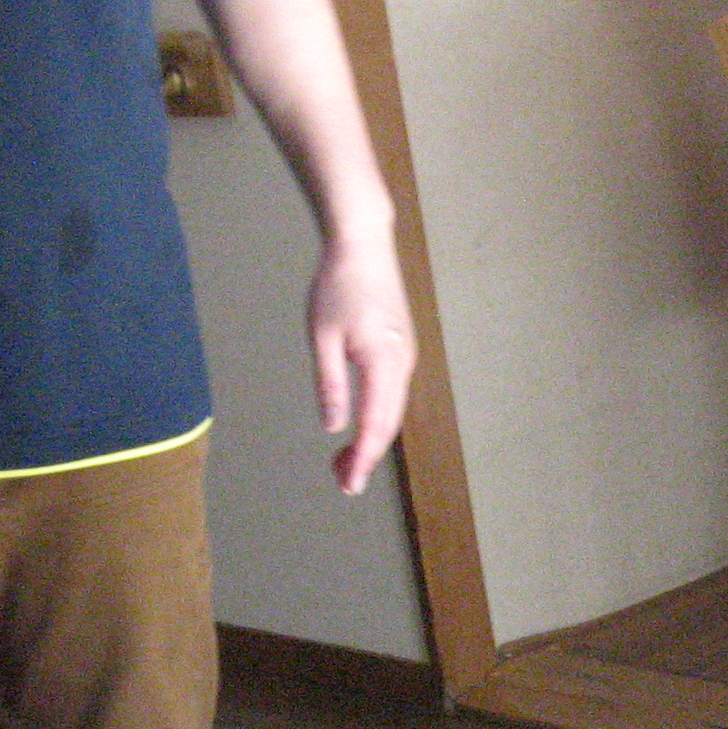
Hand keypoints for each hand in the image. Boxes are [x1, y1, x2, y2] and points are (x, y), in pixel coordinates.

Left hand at [308, 230, 415, 493]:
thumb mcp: (322, 337)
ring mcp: (406, 356)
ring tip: (345, 461)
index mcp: (383, 361)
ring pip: (393, 411)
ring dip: (372, 439)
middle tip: (342, 483)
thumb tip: (333, 427)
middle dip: (367, 457)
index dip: (364, 459)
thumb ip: (330, 384)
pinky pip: (393, 395)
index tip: (348, 484)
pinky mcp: (401, 349)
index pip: (376, 424)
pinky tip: (359, 427)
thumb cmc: (338, 284)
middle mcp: (402, 363)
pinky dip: (377, 418)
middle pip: (389, 424)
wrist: (364, 244)